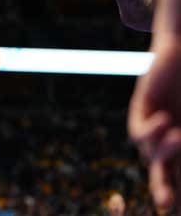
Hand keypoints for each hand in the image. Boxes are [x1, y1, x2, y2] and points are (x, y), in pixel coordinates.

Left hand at [128, 35, 180, 206]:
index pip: (180, 174)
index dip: (180, 188)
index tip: (180, 206)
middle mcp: (168, 138)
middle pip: (161, 172)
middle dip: (163, 189)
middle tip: (166, 204)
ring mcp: (153, 124)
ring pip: (149, 152)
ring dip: (163, 149)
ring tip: (179, 136)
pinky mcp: (141, 108)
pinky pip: (137, 131)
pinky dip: (150, 131)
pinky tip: (164, 121)